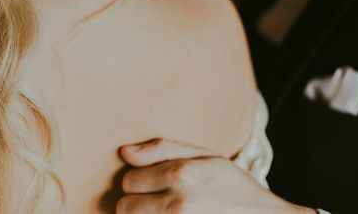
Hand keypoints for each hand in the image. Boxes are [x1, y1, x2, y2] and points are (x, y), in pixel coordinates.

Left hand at [116, 138, 313, 213]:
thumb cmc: (233, 187)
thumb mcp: (204, 156)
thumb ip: (161, 149)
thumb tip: (124, 152)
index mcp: (181, 175)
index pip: (129, 180)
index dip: (139, 182)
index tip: (153, 185)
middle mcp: (179, 205)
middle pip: (126, 207)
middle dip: (136, 204)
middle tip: (156, 203)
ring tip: (162, 212)